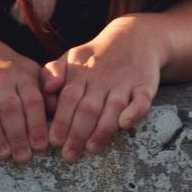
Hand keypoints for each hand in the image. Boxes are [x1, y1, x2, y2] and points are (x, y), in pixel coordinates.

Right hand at [0, 28, 51, 162]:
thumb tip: (61, 112)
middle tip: (22, 157)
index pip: (32, 100)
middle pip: (10, 107)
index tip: (40, 147)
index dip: (37, 125)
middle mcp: (0, 75)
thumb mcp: (28, 71)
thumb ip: (45, 91)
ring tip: (3, 154)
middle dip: (17, 135)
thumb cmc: (5, 68)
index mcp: (22, 74)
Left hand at [40, 17, 162, 162]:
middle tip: (69, 156)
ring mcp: (125, 81)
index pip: (68, 98)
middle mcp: (102, 77)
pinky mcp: (145, 84)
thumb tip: (46, 90)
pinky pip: (141, 100)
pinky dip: (133, 113)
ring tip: (91, 149)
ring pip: (113, 107)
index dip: (61, 121)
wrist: (134, 36)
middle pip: (88, 108)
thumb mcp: (71, 57)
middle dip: (77, 134)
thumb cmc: (96, 55)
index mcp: (81, 71)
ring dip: (102, 130)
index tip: (54, 143)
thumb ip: (53, 72)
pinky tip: (124, 125)